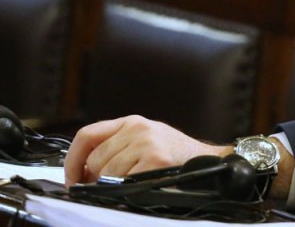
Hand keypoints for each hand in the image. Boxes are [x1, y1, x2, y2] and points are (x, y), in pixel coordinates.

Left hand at [65, 116, 215, 184]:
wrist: (207, 160)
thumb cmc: (173, 155)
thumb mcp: (143, 140)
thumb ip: (115, 146)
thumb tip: (80, 170)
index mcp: (131, 121)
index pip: (86, 135)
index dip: (72, 160)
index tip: (71, 178)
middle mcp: (137, 128)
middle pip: (94, 158)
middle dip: (95, 178)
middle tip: (105, 186)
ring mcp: (147, 142)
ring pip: (107, 172)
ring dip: (114, 184)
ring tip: (132, 182)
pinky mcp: (156, 159)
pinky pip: (124, 182)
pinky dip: (128, 189)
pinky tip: (143, 183)